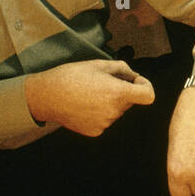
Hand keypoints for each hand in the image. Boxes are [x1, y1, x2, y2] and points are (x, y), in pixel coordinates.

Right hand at [24, 60, 154, 136]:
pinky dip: (100, 112)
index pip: (148, 96)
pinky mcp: (95, 131)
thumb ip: (122, 69)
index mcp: (117, 93)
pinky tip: (84, 105)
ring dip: (110, 102)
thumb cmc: (72, 76)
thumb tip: (134, 76)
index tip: (135, 81)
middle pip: (130, 101)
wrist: (45, 95)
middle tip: (102, 82)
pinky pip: (105, 120)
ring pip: (117, 110)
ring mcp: (105, 124)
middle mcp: (114, 111)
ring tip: (89, 93)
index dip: (145, 86)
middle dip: (122, 91)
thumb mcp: (98, 64)